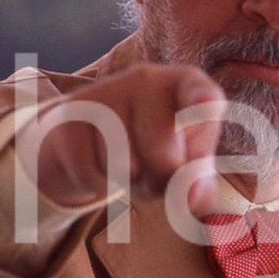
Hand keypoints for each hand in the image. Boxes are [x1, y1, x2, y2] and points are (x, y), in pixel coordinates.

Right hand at [20, 63, 225, 214]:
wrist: (86, 140)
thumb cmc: (147, 150)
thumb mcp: (178, 164)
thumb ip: (195, 180)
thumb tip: (192, 199)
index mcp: (185, 84)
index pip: (205, 98)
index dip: (204, 128)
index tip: (199, 157)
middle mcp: (148, 78)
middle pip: (163, 152)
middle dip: (159, 179)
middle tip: (155, 176)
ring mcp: (107, 90)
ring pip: (124, 164)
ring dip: (127, 181)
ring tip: (127, 167)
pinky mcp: (73, 111)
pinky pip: (90, 170)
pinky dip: (98, 182)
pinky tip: (99, 164)